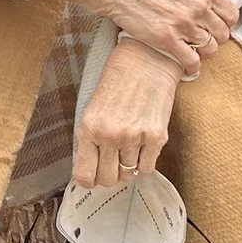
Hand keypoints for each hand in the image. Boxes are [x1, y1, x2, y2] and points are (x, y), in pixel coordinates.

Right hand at [30, 0, 238, 73]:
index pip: (231, 14)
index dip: (225, 22)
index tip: (215, 25)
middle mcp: (198, 7)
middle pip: (223, 34)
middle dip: (216, 37)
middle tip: (203, 37)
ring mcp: (183, 24)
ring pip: (210, 49)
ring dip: (205, 52)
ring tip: (194, 49)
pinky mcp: (166, 39)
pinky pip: (190, 60)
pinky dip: (192, 66)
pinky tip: (188, 65)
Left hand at [72, 38, 183, 192]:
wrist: (146, 61)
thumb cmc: (117, 82)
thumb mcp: (93, 109)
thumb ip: (90, 139)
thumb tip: (90, 169)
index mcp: (90, 128)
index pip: (84, 175)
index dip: (88, 181)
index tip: (92, 178)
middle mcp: (111, 135)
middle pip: (108, 179)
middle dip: (108, 175)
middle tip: (111, 164)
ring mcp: (135, 138)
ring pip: (128, 174)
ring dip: (127, 166)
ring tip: (128, 148)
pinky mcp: (157, 137)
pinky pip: (147, 169)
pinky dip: (144, 163)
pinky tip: (141, 148)